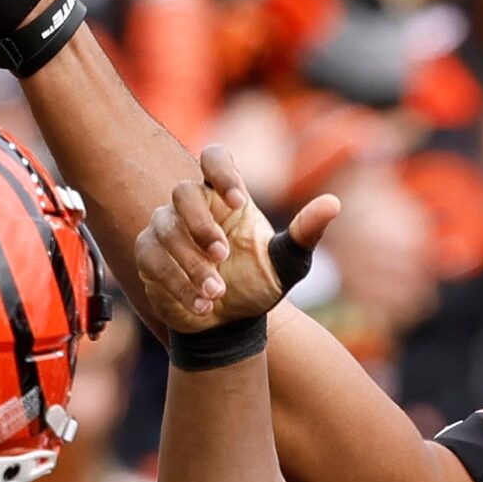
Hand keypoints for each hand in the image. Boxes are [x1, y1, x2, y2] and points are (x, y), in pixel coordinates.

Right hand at [134, 146, 339, 331]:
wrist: (231, 323)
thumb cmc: (259, 283)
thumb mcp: (288, 262)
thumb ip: (306, 232)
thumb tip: (334, 202)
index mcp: (227, 196)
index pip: (214, 157)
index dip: (221, 170)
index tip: (238, 199)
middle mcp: (193, 206)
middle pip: (182, 192)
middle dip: (201, 225)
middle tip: (222, 256)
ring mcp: (166, 228)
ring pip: (165, 230)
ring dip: (191, 264)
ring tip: (218, 293)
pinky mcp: (148, 255)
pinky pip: (152, 260)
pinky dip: (178, 285)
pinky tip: (203, 305)